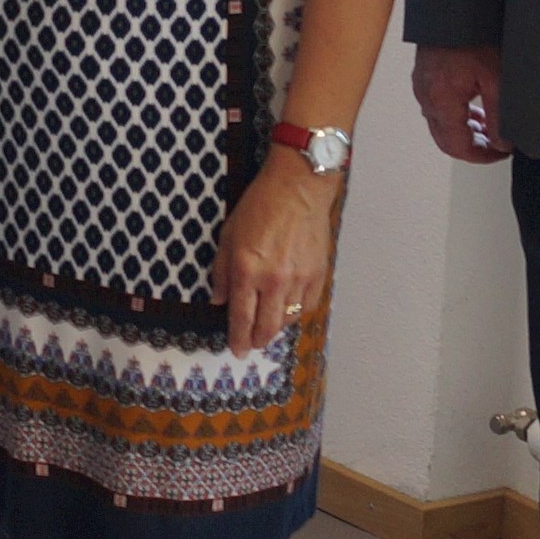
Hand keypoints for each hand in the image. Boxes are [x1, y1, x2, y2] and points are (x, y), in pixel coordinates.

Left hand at [215, 157, 340, 358]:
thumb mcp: (228, 236)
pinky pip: (308, 306)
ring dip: (276, 328)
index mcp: (247, 271)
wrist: (299, 188)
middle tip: (251, 345)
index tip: (236, 350)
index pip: (241, 317)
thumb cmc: (259, 206)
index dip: (237, 338)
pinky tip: (288, 309)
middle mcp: (274, 280)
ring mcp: (300, 279)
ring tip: (268, 326)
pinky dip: (296, 313)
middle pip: (267, 327)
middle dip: (257, 341)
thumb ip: (222, 272)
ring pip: (288, 320)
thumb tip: (220, 301)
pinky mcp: (319, 275)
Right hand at [414, 44, 507, 163]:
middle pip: (446, 140)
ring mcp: (422, 87)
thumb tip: (503, 143)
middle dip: (473, 147)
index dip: (482, 156)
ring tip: (490, 125)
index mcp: (440, 100)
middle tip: (498, 144)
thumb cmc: (472, 33)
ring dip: (466, 131)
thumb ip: (500, 115)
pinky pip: (437, 108)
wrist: (453, 6)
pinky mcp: (424, 77)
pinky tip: (475, 108)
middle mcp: (426, 97)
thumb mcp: (495, 77)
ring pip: (441, 125)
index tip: (502, 153)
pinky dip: (456, 116)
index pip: (457, 147)